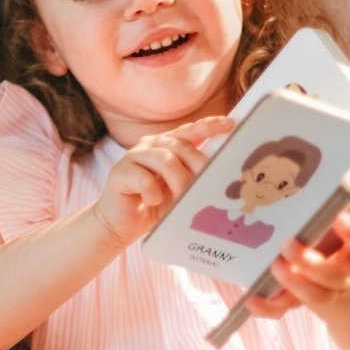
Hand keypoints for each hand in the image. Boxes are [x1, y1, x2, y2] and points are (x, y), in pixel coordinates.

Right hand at [92, 116, 233, 246]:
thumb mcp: (179, 190)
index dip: (209, 126)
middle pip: (181, 147)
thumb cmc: (153, 207)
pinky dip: (153, 194)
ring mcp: (133, 156)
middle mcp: (151, 145)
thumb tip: (219, 175)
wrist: (120, 225)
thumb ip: (194, 177)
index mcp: (167, 146)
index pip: (190, 131)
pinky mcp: (120, 172)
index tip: (230, 124)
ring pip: (165, 160)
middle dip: (198, 167)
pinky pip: (144, 179)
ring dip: (178, 183)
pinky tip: (151, 202)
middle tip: (208, 186)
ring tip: (181, 201)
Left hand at [245, 197, 349, 322]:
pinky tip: (251, 299)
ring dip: (292, 283)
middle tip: (287, 243)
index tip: (340, 218)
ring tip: (273, 265)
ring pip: (313, 296)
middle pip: (334, 275)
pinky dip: (269, 307)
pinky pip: (287, 308)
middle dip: (310, 262)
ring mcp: (329, 292)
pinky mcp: (307, 301)